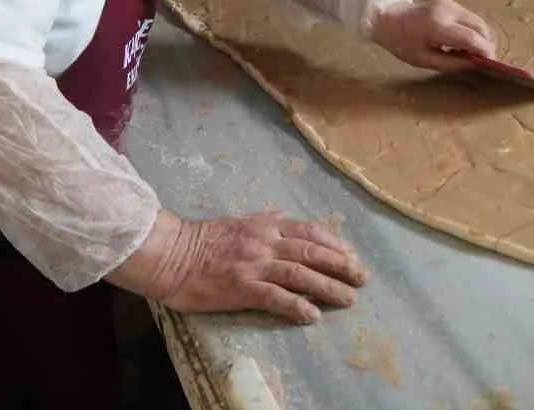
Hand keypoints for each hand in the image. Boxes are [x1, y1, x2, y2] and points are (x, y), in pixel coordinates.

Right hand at [112, 210, 368, 325]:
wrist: (170, 253)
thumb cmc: (202, 240)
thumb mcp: (239, 221)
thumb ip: (265, 220)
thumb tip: (284, 217)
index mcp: (265, 225)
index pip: (309, 232)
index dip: (334, 243)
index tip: (352, 255)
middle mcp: (265, 242)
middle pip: (312, 252)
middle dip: (341, 265)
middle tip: (363, 278)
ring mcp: (255, 264)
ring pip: (301, 274)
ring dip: (328, 287)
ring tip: (348, 299)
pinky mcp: (242, 287)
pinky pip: (276, 297)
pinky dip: (297, 305)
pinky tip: (312, 315)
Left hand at [371, 0, 496, 72]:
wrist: (387, 17)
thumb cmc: (401, 42)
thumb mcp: (424, 60)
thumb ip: (451, 63)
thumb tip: (474, 64)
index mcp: (439, 26)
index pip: (472, 38)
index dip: (486, 52)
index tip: (491, 64)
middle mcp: (449, 11)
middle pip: (481, 28)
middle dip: (487, 45)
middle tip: (484, 61)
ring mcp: (451, 4)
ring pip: (479, 21)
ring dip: (482, 37)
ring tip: (472, 53)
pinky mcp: (451, 2)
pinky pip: (470, 18)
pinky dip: (474, 30)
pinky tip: (464, 42)